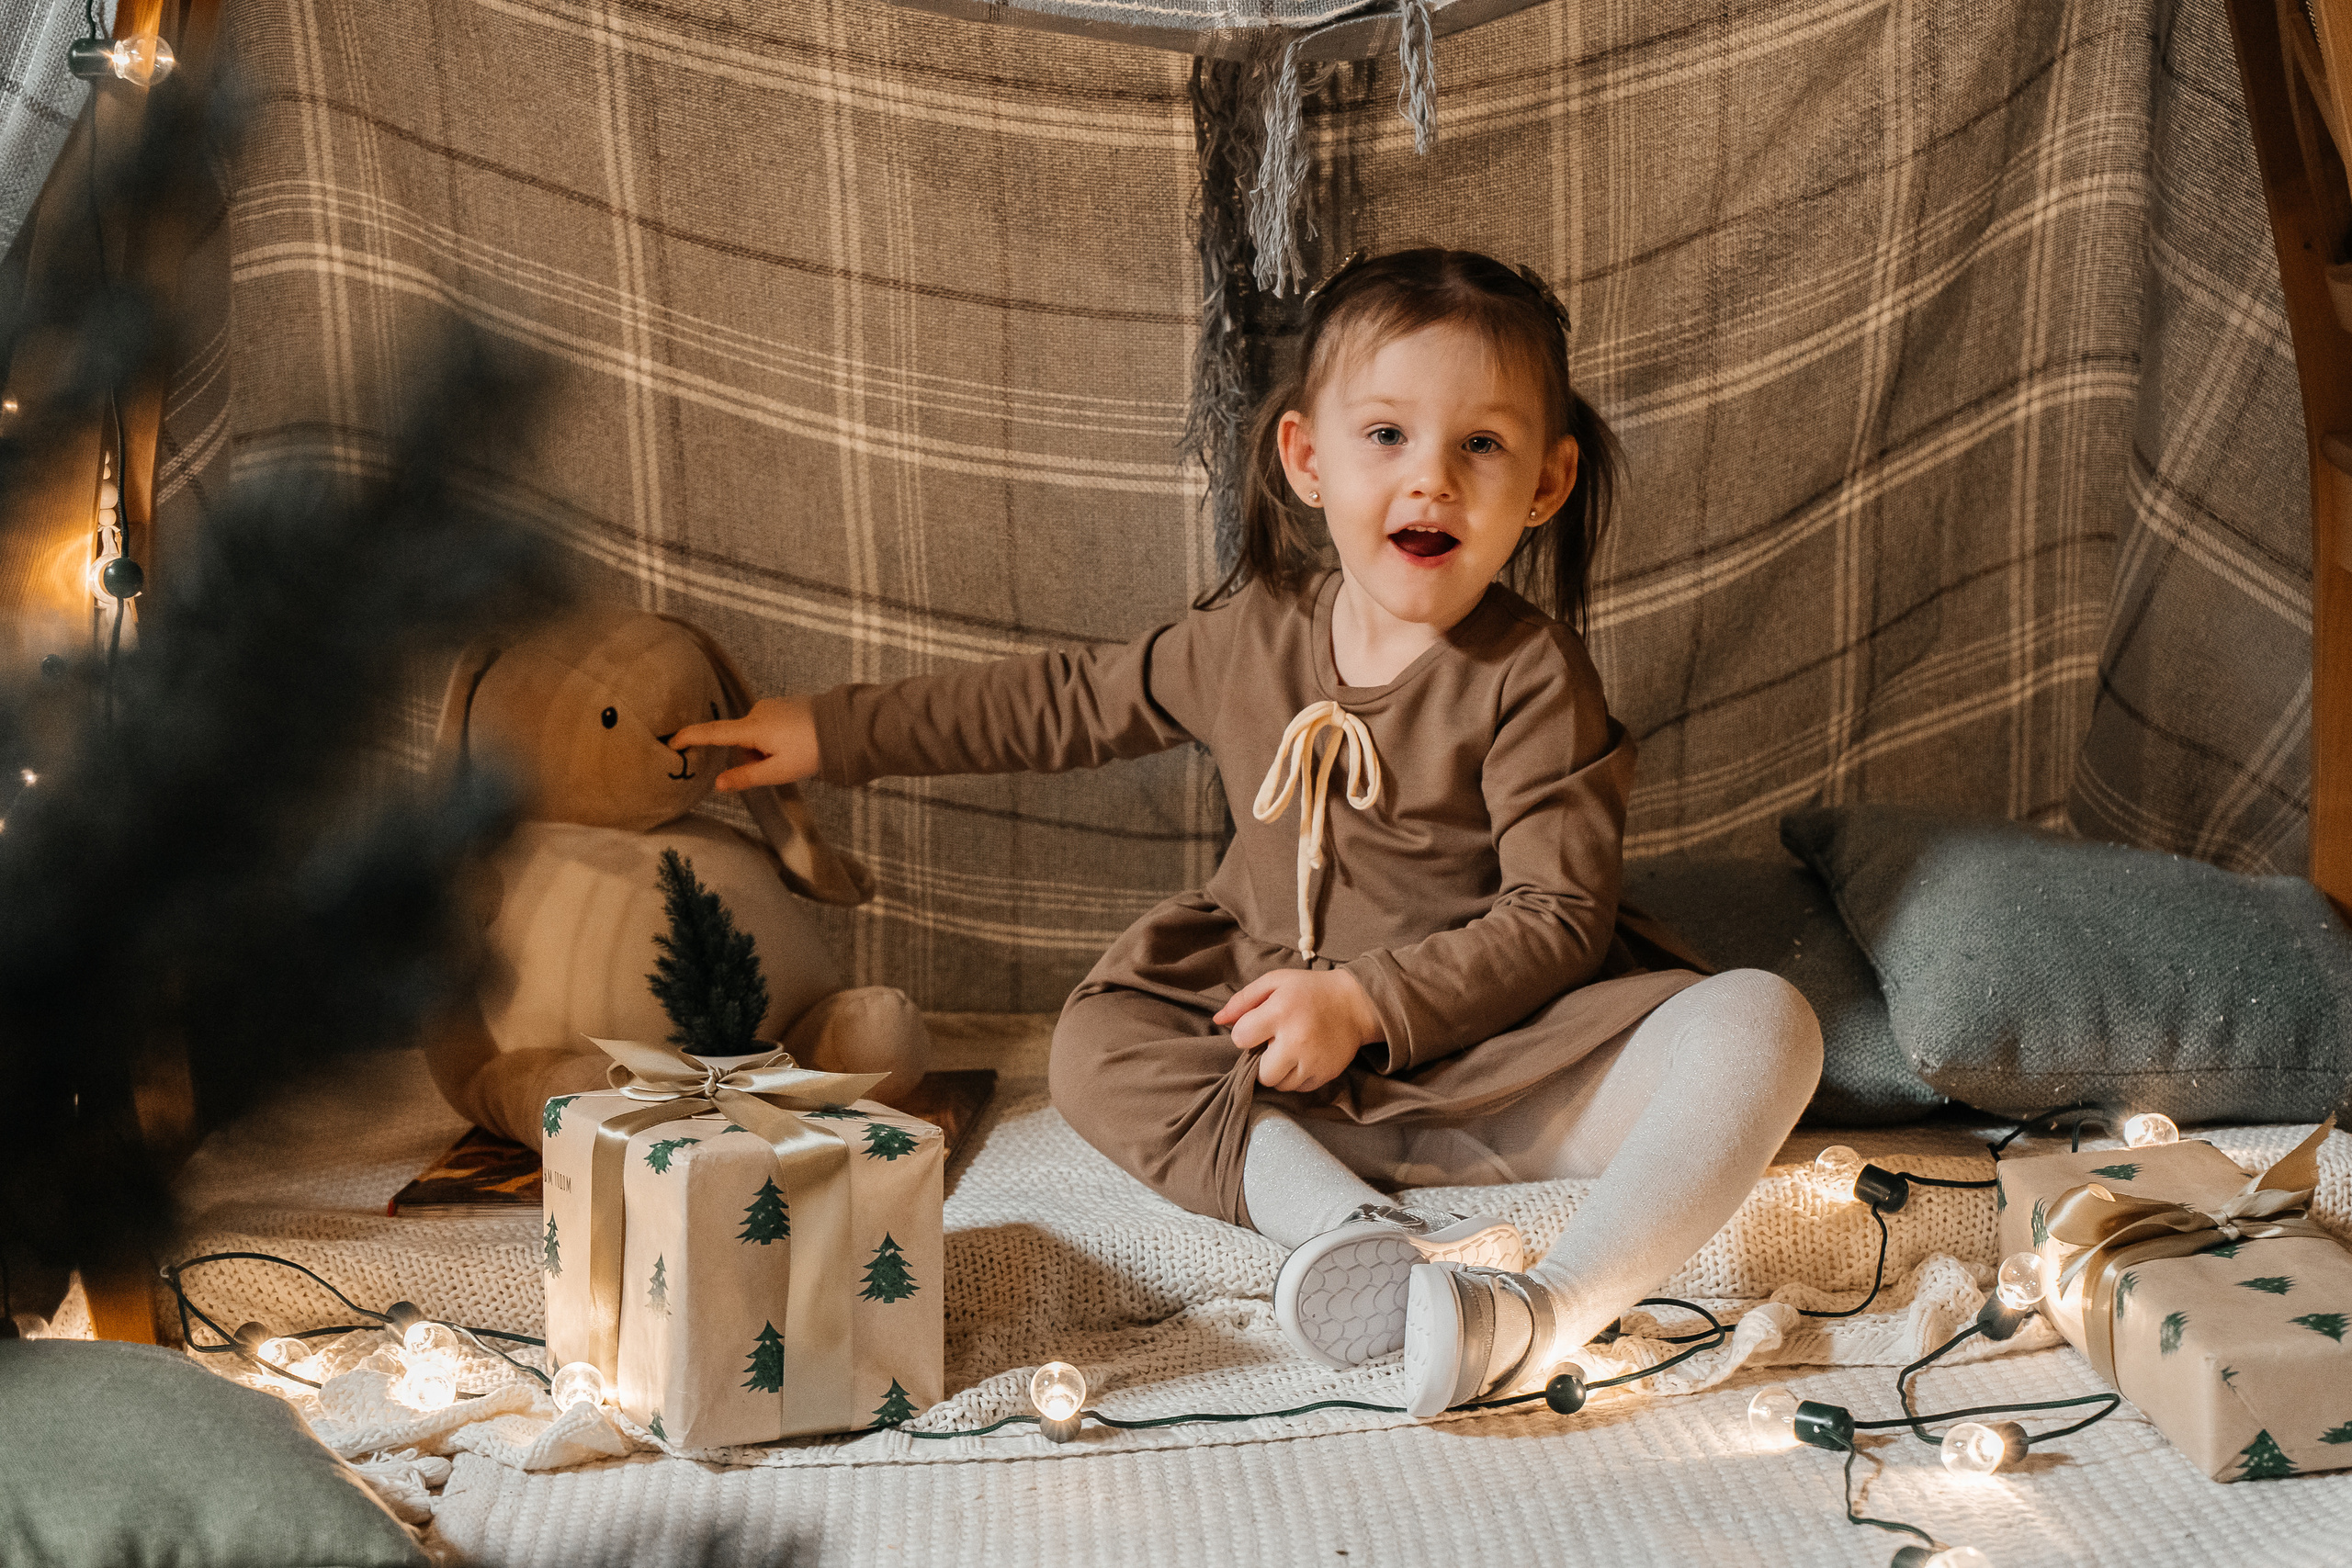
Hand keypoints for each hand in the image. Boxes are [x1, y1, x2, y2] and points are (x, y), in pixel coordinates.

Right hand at [669, 696, 819, 791]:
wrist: (843, 727)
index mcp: (752, 728)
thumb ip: (746, 777)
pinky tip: (796, 743)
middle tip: (778, 766)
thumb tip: (717, 783)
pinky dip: (774, 738)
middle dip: (752, 757)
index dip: (691, 737)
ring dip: (765, 749)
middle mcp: (757, 712)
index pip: (713, 733)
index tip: (672, 741)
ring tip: (792, 754)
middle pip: (739, 740)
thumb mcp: (778, 771)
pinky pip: (768, 725)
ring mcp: (770, 705)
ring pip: (755, 735)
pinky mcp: (782, 703)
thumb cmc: (811, 751)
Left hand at [1214, 969, 1381, 1093]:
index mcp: (1280, 1012)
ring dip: (1278, 1071)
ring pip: (1279, 1085)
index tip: (1257, 1026)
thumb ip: (1244, 1000)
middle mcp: (1297, 1040)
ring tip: (1288, 1051)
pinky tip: (1302, 1058)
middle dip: (1261, 1061)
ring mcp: (1313, 1061)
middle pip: (1261, 1073)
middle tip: (1273, 1044)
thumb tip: (1218, 1020)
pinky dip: (1296, 1077)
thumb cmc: (1310, 990)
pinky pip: (1299, 1088)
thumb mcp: (1275, 982)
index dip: (1245, 1033)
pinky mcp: (1326, 1074)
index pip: (1240, 1038)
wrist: (1355, 1004)